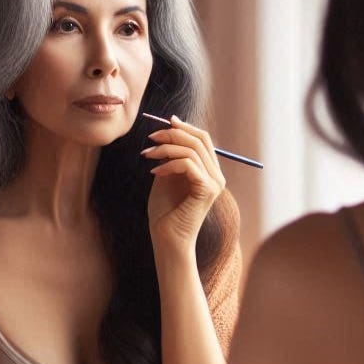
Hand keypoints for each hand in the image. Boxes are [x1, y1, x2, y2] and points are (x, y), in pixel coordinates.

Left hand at [142, 115, 226, 260]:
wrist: (167, 240)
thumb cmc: (164, 213)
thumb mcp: (165, 177)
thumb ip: (170, 156)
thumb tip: (169, 130)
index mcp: (209, 171)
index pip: (203, 139)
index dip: (184, 127)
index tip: (163, 123)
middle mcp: (216, 176)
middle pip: (201, 139)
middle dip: (173, 134)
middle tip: (151, 138)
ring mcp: (214, 183)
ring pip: (193, 150)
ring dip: (166, 148)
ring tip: (147, 156)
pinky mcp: (207, 190)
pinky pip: (188, 164)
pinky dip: (169, 163)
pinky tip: (154, 172)